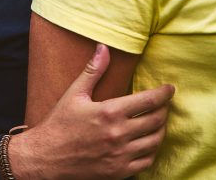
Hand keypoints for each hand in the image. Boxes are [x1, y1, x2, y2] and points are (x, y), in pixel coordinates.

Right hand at [8, 43, 173, 179]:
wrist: (46, 158)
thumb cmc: (59, 124)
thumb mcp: (74, 94)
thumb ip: (93, 71)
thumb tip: (103, 48)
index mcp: (109, 112)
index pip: (148, 101)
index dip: (164, 93)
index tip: (170, 88)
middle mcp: (118, 134)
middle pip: (156, 120)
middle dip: (165, 110)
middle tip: (164, 104)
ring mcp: (120, 155)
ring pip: (155, 141)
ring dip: (161, 130)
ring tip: (159, 121)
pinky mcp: (118, 172)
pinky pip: (146, 161)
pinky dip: (152, 151)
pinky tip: (148, 143)